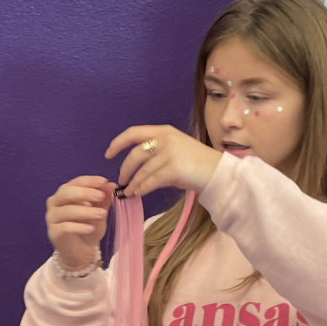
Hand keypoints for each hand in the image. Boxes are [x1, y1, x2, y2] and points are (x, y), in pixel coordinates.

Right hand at [45, 175, 114, 270]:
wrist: (82, 252)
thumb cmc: (88, 228)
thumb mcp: (99, 212)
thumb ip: (103, 200)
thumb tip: (111, 185)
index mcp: (65, 193)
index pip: (75, 182)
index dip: (89, 181)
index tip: (104, 181)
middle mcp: (55, 203)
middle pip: (66, 192)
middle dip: (85, 193)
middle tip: (100, 196)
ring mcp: (52, 218)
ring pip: (66, 210)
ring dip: (85, 211)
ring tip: (102, 214)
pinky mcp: (53, 232)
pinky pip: (64, 227)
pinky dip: (78, 227)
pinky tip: (90, 228)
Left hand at [106, 125, 220, 197]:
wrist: (218, 172)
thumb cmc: (197, 164)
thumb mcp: (175, 150)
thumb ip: (157, 154)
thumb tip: (136, 170)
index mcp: (164, 131)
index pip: (134, 133)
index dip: (118, 143)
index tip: (108, 154)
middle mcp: (166, 138)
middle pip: (134, 154)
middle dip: (125, 169)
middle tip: (121, 181)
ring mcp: (170, 152)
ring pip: (142, 170)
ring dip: (132, 183)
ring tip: (129, 192)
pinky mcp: (174, 168)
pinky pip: (151, 181)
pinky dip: (141, 188)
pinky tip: (138, 194)